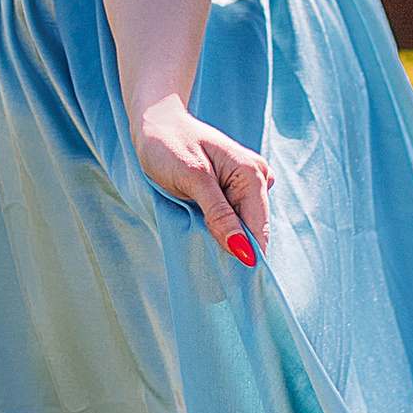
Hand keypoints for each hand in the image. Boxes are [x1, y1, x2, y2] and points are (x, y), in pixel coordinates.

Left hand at [133, 94, 271, 264]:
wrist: (154, 124)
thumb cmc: (168, 145)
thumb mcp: (192, 179)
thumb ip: (219, 214)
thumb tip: (244, 251)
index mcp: (252, 173)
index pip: (258, 227)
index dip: (250, 257)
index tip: (238, 288)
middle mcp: (257, 176)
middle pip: (254, 228)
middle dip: (237, 249)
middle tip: (218, 279)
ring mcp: (246, 181)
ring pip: (244, 225)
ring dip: (228, 240)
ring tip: (207, 250)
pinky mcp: (233, 187)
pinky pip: (234, 216)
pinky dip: (222, 229)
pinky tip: (207, 232)